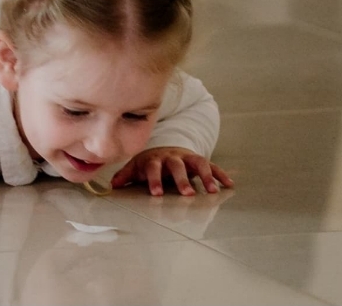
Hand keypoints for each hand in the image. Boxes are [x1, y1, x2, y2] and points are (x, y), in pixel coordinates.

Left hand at [110, 146, 234, 195]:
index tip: (156, 194)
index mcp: (155, 160)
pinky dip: (221, 174)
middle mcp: (172, 157)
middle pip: (177, 166)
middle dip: (182, 179)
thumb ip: (125, 176)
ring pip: (198, 163)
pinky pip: (212, 165)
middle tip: (187, 194)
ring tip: (212, 191)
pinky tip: (229, 184)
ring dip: (206, 176)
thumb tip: (112, 186)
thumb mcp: (136, 167)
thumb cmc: (150, 162)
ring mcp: (187, 157)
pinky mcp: (200, 160)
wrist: (165, 147)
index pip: (153, 168)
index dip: (154, 180)